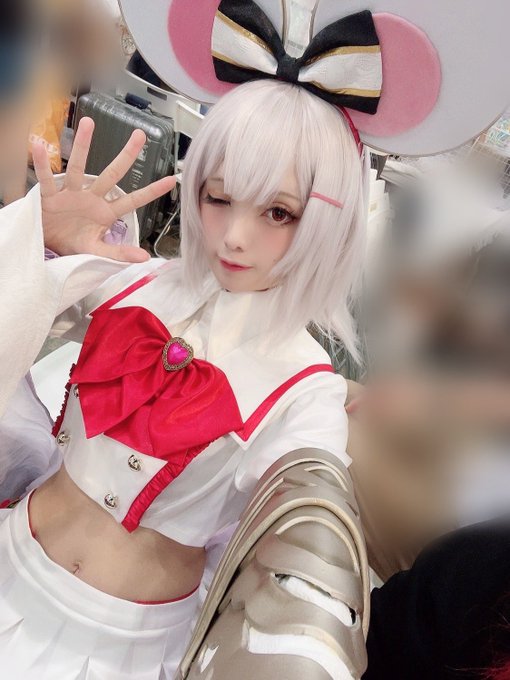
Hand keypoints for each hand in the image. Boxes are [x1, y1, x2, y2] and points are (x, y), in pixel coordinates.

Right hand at [33, 117, 175, 261]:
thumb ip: (119, 253)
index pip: (133, 200)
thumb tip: (145, 258)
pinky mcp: (50, 196)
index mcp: (106, 212)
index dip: (151, 191)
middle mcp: (92, 197)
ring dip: (82, 145)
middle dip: (126, 155)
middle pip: (112, 174)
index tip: (171, 180)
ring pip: (78, 167)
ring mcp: (71, 194)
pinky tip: (39, 144)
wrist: (48, 244)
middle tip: (140, 134)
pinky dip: (43, 164)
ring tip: (88, 122)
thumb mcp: (97, 250)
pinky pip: (46, 179)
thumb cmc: (74, 243)